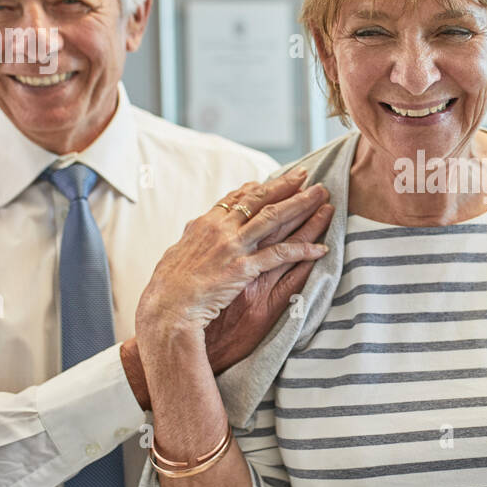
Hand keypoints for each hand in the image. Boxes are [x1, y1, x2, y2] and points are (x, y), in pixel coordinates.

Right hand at [120, 188, 334, 408]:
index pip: (234, 198)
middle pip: (259, 200)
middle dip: (285, 185)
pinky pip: (281, 255)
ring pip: (274, 218)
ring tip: (322, 196)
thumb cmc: (166, 290)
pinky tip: (321, 249)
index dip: (256, 188)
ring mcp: (233, 247)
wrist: (164, 311)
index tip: (272, 180)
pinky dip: (303, 250)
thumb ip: (190, 240)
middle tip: (306, 175)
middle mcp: (220, 229)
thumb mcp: (175, 255)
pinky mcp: (244, 268)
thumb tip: (192, 231)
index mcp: (203, 225)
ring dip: (301, 205)